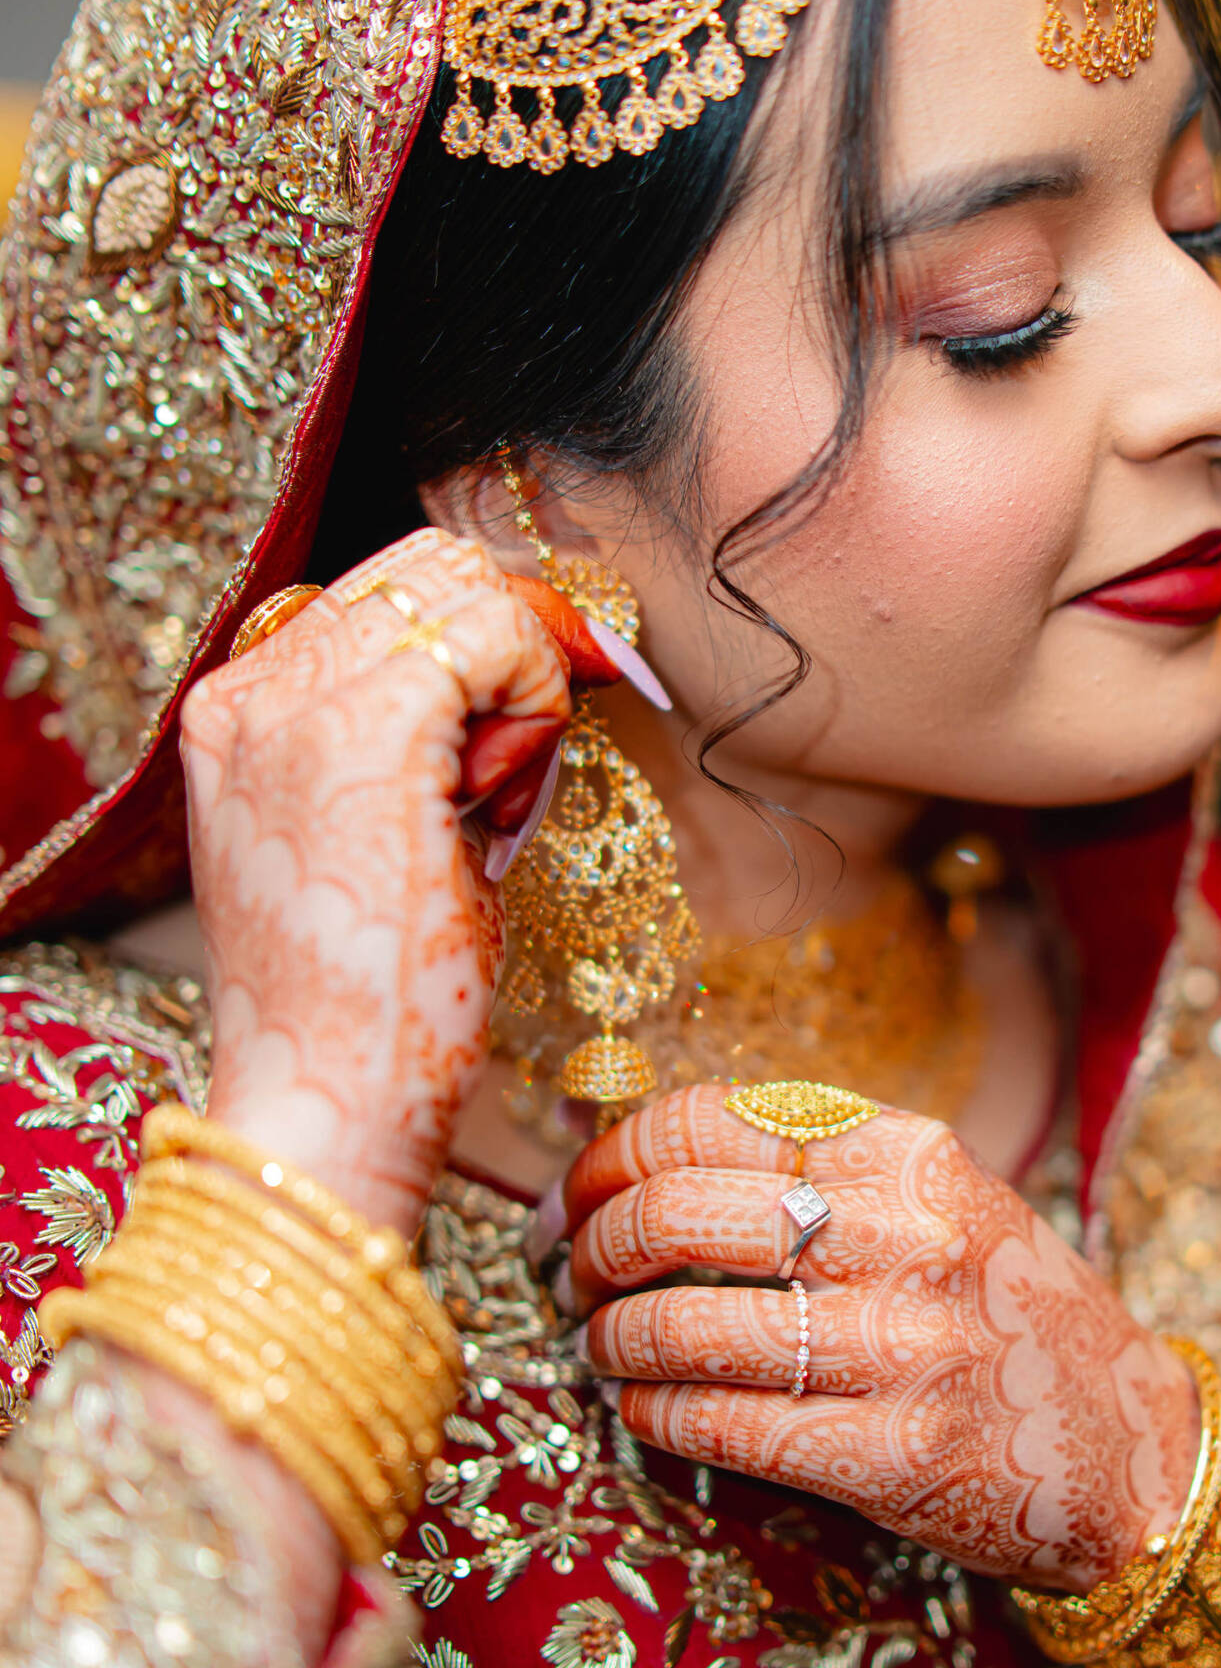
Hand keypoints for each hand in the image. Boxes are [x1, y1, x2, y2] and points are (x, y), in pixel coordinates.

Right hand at [183, 529, 568, 1233]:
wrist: (329, 1102)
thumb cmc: (373, 998)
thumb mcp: (374, 837)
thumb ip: (407, 742)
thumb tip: (513, 662)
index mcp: (237, 710)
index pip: (385, 592)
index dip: (479, 647)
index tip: (512, 747)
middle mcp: (249, 690)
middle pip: (431, 565)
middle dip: (508, 649)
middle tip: (519, 770)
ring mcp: (297, 704)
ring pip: (469, 588)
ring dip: (522, 685)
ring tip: (498, 808)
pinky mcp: (368, 730)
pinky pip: (499, 636)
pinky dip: (536, 709)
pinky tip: (505, 811)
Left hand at [569, 1086, 1200, 1590]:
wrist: (1132, 1450)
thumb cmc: (1006, 1314)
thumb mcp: (937, 1202)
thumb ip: (812, 1168)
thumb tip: (623, 1150)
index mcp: (911, 1152)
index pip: (710, 1119)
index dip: (611, 1156)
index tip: (577, 1195)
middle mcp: (908, 1235)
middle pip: (676, 1212)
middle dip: (593, 1247)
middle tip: (572, 1275)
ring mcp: (904, 1349)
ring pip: (685, 1326)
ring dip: (611, 1340)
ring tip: (601, 1347)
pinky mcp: (894, 1457)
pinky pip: (723, 1428)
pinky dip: (655, 1417)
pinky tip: (642, 1412)